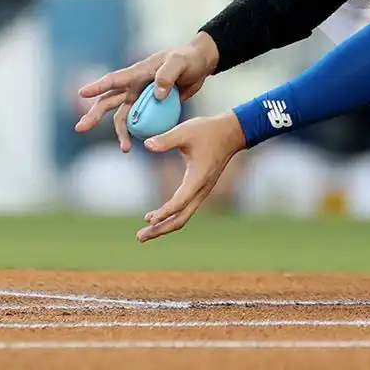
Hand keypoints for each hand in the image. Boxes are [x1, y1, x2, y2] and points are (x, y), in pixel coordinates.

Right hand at [75, 34, 219, 152]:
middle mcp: (134, 86)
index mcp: (138, 72)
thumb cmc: (188, 59)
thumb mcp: (180, 63)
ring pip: (123, 117)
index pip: (114, 80)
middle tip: (80, 128)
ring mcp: (141, 98)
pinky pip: (140, 123)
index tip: (81, 94)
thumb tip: (157, 94)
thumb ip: (168, 75)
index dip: (98, 86)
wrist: (199, 66)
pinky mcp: (151, 108)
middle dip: (94, 115)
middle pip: (109, 102)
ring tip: (125, 149)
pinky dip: (138, 133)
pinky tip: (139, 144)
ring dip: (121, 133)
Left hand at [136, 112, 245, 241]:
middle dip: (160, 229)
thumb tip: (147, 145)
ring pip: (182, 217)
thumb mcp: (185, 131)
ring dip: (163, 226)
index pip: (180, 202)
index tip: (150, 219)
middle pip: (180, 218)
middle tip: (139, 237)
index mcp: (198, 178)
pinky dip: (169, 217)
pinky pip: (184, 209)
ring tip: (142, 234)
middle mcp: (200, 190)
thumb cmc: (207, 131)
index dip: (165, 212)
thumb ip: (165, 139)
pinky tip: (154, 218)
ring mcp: (200, 192)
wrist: (230, 134)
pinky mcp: (198, 190)